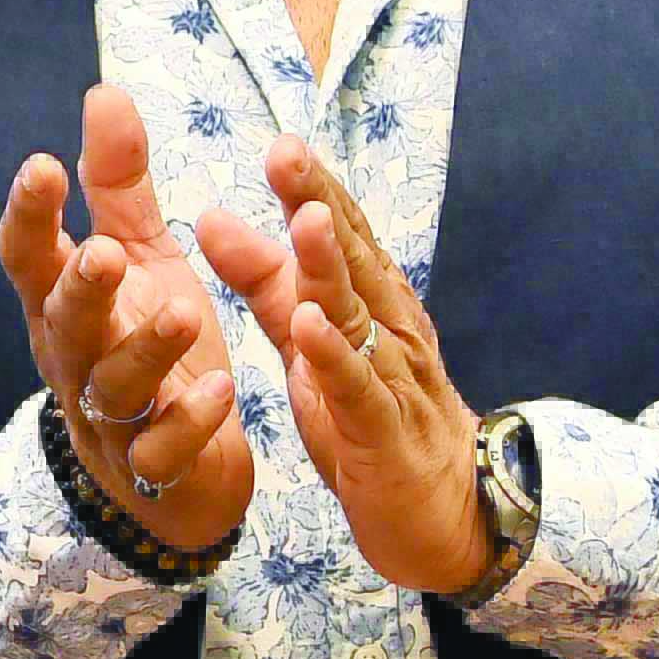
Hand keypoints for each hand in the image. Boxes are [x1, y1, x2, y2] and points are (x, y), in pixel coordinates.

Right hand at [0, 83, 250, 554]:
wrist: (175, 472)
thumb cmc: (151, 346)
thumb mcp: (141, 259)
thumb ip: (118, 184)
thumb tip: (104, 92)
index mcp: (66, 305)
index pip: (29, 260)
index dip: (28, 218)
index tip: (39, 166)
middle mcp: (77, 360)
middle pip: (64, 324)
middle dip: (80, 289)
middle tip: (103, 252)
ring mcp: (111, 419)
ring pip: (114, 386)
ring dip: (145, 350)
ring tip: (182, 312)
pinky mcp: (153, 467)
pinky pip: (163, 448)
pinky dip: (190, 421)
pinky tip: (221, 392)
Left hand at [198, 136, 494, 591]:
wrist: (446, 516)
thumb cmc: (373, 422)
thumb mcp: (311, 345)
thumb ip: (267, 283)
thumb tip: (212, 218)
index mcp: (371, 305)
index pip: (342, 235)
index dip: (312, 188)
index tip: (280, 142)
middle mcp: (389, 330)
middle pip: (354, 259)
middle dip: (321, 204)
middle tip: (287, 151)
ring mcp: (391, 380)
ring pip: (361, 315)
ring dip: (333, 267)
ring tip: (307, 218)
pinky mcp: (383, 435)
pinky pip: (358, 390)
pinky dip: (336, 357)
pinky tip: (310, 327)